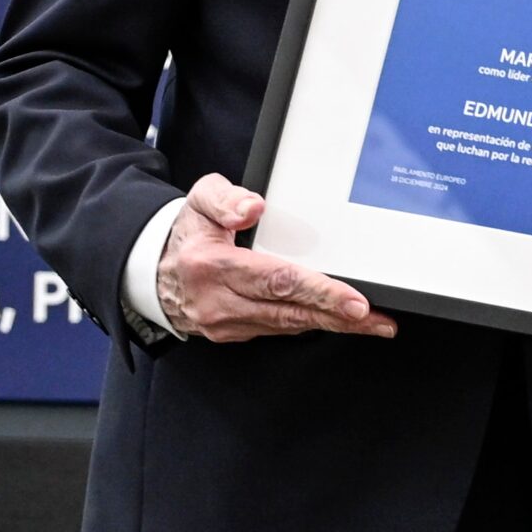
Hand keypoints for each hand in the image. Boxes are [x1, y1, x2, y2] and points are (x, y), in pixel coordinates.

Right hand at [155, 173, 396, 342]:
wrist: (153, 272)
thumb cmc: (187, 233)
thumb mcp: (199, 200)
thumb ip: (226, 198)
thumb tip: (253, 208)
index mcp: (213, 266)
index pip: (277, 281)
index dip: (320, 292)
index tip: (355, 301)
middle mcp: (219, 301)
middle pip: (289, 311)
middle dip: (339, 317)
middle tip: (378, 320)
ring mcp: (225, 322)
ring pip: (288, 325)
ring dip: (332, 325)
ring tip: (372, 323)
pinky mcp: (232, 332)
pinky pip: (278, 328)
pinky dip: (310, 324)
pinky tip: (337, 320)